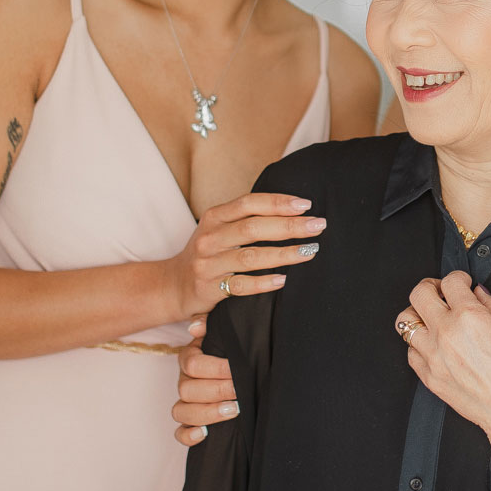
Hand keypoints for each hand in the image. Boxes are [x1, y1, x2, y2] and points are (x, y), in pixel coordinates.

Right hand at [158, 193, 325, 321]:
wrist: (172, 285)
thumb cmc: (208, 253)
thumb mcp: (219, 229)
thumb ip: (246, 218)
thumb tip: (294, 208)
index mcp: (214, 217)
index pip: (249, 203)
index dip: (278, 202)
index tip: (306, 204)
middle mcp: (209, 237)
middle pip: (253, 228)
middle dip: (289, 226)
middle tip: (318, 226)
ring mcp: (207, 263)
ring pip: (250, 257)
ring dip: (284, 254)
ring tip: (310, 251)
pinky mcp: (208, 288)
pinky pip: (240, 286)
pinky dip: (263, 282)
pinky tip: (284, 280)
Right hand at [171, 316, 236, 445]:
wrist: (241, 368)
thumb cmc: (231, 350)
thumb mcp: (223, 334)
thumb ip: (210, 324)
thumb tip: (196, 327)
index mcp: (191, 358)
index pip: (192, 364)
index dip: (215, 368)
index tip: (236, 370)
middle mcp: (185, 380)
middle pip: (186, 389)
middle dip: (216, 391)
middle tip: (239, 391)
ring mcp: (185, 402)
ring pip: (181, 411)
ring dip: (207, 413)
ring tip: (233, 410)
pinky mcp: (190, 422)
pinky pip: (180, 433)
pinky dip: (188, 436)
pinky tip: (204, 434)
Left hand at [397, 273, 490, 476]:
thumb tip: (478, 293)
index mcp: (470, 317)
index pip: (450, 281)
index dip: (458, 278)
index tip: (463, 283)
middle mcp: (446, 333)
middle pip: (419, 293)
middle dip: (431, 287)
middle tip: (441, 293)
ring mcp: (433, 356)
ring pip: (405, 322)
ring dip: (418, 315)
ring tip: (432, 319)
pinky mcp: (428, 376)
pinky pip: (410, 351)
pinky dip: (419, 344)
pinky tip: (434, 345)